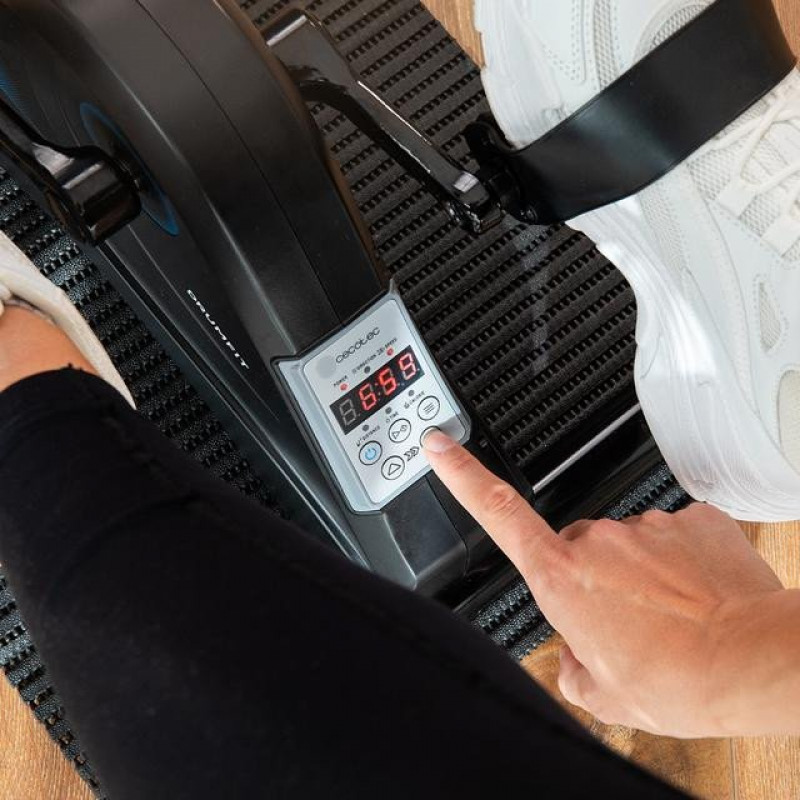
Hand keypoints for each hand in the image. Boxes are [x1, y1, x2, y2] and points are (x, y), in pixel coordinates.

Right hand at [423, 431, 787, 737]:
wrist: (752, 662)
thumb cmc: (678, 681)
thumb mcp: (602, 695)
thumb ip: (571, 667)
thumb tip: (576, 655)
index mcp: (560, 576)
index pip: (496, 510)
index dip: (461, 473)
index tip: (439, 443)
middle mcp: (597, 539)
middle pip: (577, 549)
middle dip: (593, 579)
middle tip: (628, 626)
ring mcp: (646, 524)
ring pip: (630, 547)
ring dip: (642, 577)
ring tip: (671, 621)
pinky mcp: (692, 517)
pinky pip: (673, 537)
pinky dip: (681, 565)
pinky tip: (698, 599)